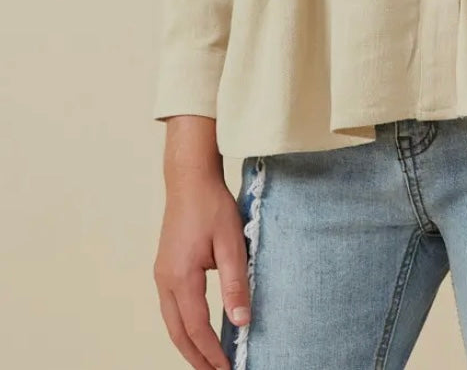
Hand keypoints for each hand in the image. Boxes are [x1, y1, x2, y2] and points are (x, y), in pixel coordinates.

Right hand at [153, 172, 249, 369]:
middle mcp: (165, 280)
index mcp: (181, 277)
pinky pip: (171, 307)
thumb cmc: (211, 206)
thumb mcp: (231, 243)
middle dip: (196, 357)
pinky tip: (197, 330)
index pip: (197, 328)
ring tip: (207, 360)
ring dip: (188, 344)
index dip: (212, 352)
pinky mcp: (165, 267)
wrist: (189, 179)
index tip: (228, 369)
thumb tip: (241, 321)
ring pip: (172, 322)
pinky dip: (184, 326)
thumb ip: (235, 283)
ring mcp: (162, 273)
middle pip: (179, 332)